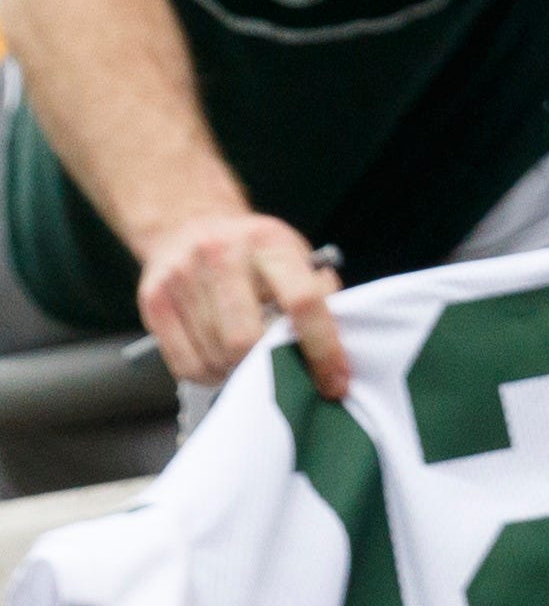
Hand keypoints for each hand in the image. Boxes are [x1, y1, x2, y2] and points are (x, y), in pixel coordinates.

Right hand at [132, 205, 337, 395]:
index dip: (323, 348)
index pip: (303, 301)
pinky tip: (220, 362)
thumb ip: (320, 293)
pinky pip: (184, 363)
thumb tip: (338, 347)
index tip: (335, 382)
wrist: (188, 223)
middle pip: (246, 338)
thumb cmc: (254, 250)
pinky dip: (209, 375)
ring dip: (238, 373)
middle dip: (269, 368)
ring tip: (249, 362)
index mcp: (269, 243)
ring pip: (215, 356)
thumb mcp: (294, 254)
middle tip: (283, 375)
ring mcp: (181, 277)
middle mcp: (221, 255)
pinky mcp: (153, 300)